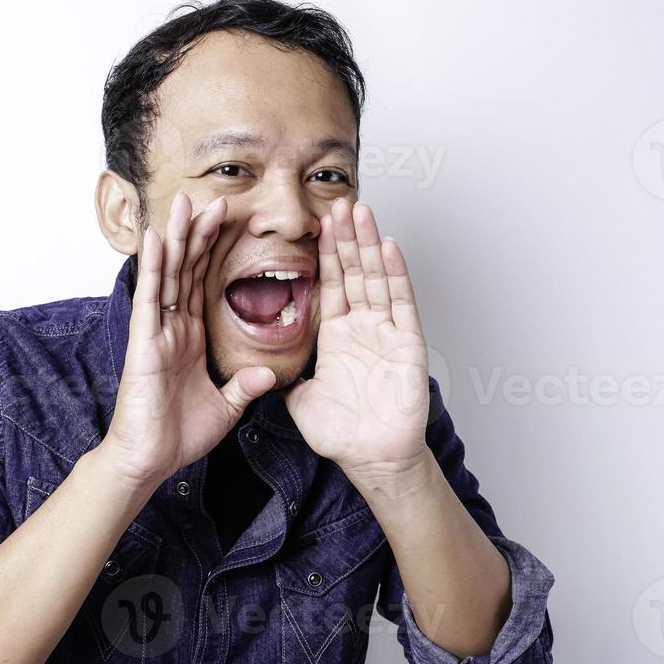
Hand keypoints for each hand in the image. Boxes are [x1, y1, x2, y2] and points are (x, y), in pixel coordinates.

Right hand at [97, 191, 277, 487]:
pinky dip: (153, 269)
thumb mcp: (225, 408)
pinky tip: (157, 239)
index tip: (229, 222)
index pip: (203, 285)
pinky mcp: (144, 343)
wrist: (149, 460)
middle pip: (186, 271)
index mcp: (190, 339)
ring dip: (176, 238)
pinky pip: (150, 300)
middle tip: (212, 197)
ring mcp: (157, 333)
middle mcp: (173, 330)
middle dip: (197, 234)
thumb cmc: (178, 436)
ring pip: (168, 275)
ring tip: (183, 203)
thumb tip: (266, 373)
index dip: (214, 253)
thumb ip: (242, 386)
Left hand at [282, 199, 431, 485]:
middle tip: (339, 202)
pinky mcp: (407, 344)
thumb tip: (256, 366)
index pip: (330, 284)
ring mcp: (387, 332)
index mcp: (337, 336)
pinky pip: (401, 304)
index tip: (317, 223)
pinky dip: (396, 274)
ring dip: (369, 244)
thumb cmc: (342, 434)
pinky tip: (389, 247)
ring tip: (361, 211)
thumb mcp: (301, 400)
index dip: (325, 254)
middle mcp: (363, 328)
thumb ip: (283, 377)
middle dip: (346, 238)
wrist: (371, 460)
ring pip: (377, 278)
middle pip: (354, 272)